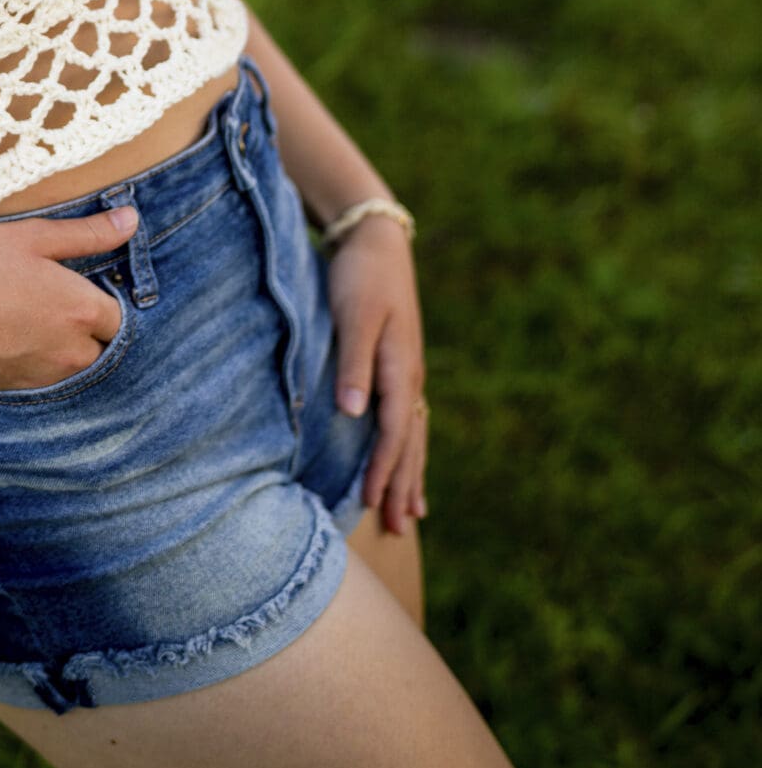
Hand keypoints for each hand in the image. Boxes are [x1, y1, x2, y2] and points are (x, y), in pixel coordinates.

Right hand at [0, 205, 138, 391]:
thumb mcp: (33, 237)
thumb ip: (87, 233)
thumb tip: (131, 220)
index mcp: (84, 311)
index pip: (119, 316)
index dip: (100, 299)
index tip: (75, 285)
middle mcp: (73, 351)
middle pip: (100, 346)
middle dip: (85, 328)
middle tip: (50, 301)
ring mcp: (46, 375)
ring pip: (72, 364)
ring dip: (62, 345)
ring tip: (27, 317)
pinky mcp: (18, 389)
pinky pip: (43, 377)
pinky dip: (35, 360)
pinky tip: (9, 336)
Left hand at [324, 215, 426, 535]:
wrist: (376, 240)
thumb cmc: (360, 276)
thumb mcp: (354, 315)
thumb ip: (354, 363)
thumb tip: (355, 414)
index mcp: (400, 368)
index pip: (393, 432)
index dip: (382, 470)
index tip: (369, 504)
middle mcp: (410, 375)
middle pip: (409, 442)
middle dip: (402, 485)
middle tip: (395, 528)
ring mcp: (408, 371)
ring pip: (413, 434)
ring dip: (410, 474)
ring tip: (411, 513)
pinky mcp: (400, 364)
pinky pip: (409, 418)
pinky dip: (409, 447)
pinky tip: (408, 461)